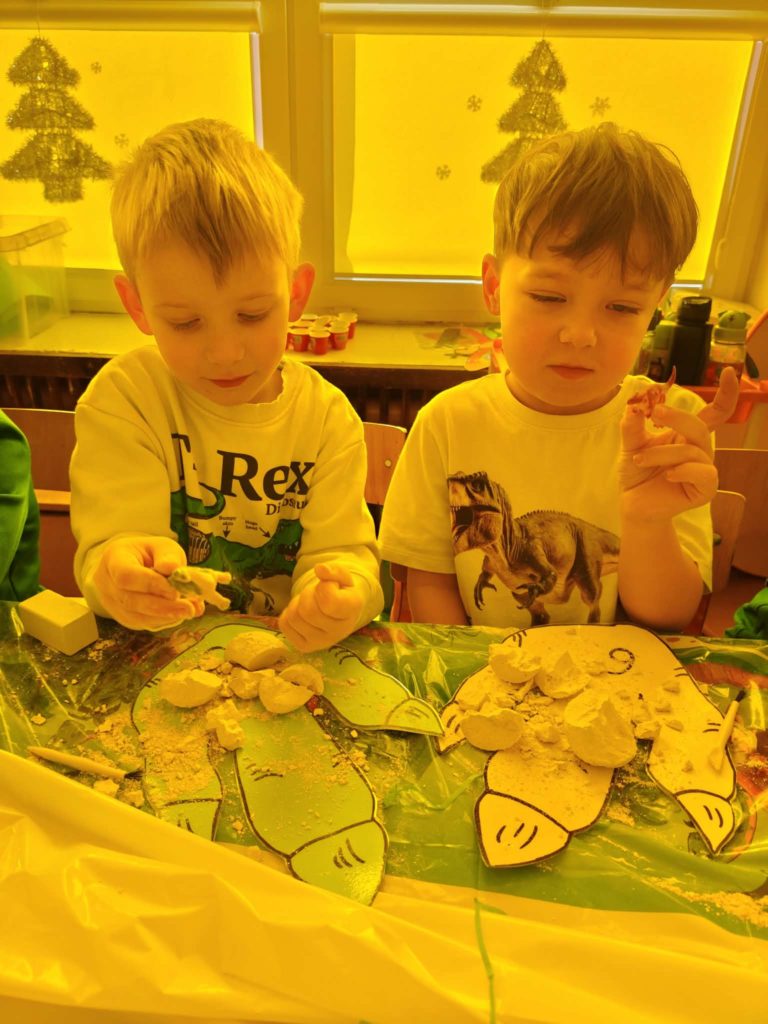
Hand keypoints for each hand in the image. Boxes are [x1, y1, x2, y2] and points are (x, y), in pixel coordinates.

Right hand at [93, 536, 204, 630]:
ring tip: (191, 610)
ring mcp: (111, 603)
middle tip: (190, 608)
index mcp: (114, 558)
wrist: (133, 564)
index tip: (175, 590)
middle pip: (131, 600)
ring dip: (166, 616)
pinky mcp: (122, 617)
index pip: (126, 575)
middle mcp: (106, 583)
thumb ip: (168, 556)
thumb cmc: (149, 553)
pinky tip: (180, 613)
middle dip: (163, 606)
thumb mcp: (161, 546)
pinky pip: (142, 623)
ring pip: (136, 617)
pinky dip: (163, 620)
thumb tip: (174, 570)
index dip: (151, 584)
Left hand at [278, 562, 364, 651]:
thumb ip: (334, 570)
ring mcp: (321, 643)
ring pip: (294, 617)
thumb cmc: (341, 592)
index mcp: (352, 612)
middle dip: (308, 595)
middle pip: (307, 610)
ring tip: (311, 603)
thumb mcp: (343, 577)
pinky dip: (290, 613)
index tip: (330, 585)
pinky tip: (303, 614)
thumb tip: (319, 568)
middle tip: (317, 594)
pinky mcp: (304, 647)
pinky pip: (284, 624)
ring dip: (298, 603)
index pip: (328, 600)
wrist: (340, 613)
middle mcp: (339, 633)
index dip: (324, 587)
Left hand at [619, 367, 739, 521]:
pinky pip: (704, 474)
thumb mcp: (631, 444)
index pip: (715, 412)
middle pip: (701, 426)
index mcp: (687, 435)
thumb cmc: (637, 472)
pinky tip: (668, 476)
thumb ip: (633, 424)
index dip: (726, 393)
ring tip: (639, 459)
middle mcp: (700, 450)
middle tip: (655, 411)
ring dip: (662, 453)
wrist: (632, 503)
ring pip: (692, 451)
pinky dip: (684, 471)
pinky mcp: (704, 490)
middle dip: (678, 417)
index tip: (729, 372)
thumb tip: (634, 402)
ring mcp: (704, 470)